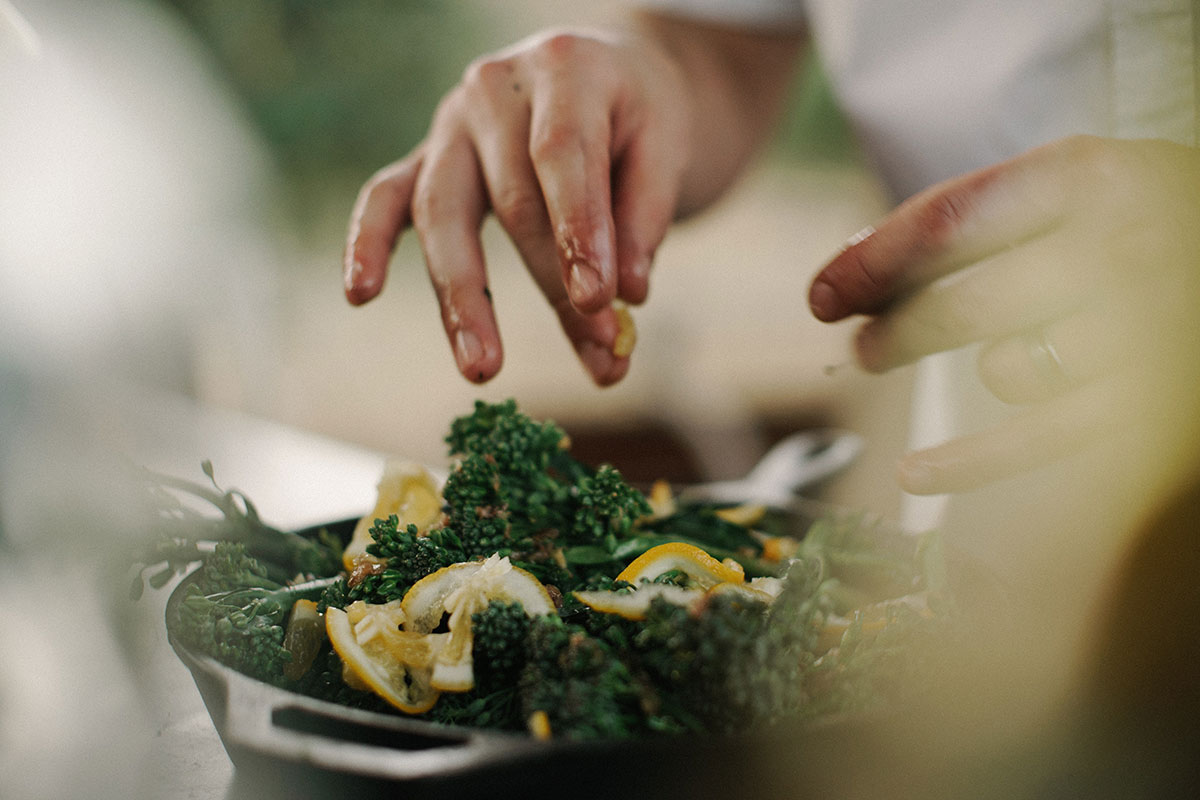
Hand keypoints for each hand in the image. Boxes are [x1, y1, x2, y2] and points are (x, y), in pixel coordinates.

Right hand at [342, 28, 691, 385]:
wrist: (604, 73)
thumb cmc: (636, 117)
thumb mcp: (664, 148)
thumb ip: (643, 221)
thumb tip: (626, 299)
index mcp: (564, 68)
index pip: (562, 155)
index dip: (579, 231)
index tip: (600, 300)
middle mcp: (495, 90)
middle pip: (512, 200)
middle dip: (554, 286)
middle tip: (599, 351)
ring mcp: (450, 123)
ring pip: (443, 211)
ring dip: (463, 297)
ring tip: (482, 368)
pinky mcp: (425, 157)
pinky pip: (385, 197)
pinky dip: (369, 243)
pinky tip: (359, 294)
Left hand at [809, 135, 1199, 494]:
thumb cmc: (1149, 223)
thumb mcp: (1080, 185)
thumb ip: (979, 214)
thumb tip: (854, 260)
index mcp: (1092, 177)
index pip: (948, 223)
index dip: (871, 264)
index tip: (823, 295)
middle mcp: (1120, 246)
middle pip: (964, 304)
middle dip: (896, 333)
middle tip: (863, 350)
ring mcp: (1144, 329)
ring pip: (1009, 370)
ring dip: (989, 371)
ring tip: (1007, 358)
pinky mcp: (1153, 405)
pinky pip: (1040, 441)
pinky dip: (970, 463)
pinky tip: (916, 471)